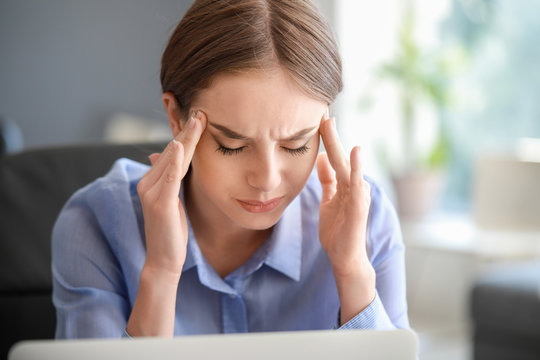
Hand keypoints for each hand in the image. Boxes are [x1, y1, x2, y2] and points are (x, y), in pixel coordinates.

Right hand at [136, 110, 206, 275]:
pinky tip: (180, 146)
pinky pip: (168, 179)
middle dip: (187, 131)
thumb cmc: (171, 231)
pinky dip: (174, 162)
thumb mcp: (172, 200)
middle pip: (173, 152)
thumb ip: (170, 178)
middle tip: (201, 111)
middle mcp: (148, 183)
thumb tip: (165, 156)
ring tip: (197, 121)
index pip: (173, 153)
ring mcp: (152, 193)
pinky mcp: (160, 204)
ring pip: (173, 161)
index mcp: (152, 181)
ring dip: (185, 139)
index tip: (200, 117)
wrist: (164, 259)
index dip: (186, 135)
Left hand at [317, 114, 374, 322]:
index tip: (317, 118)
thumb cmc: (338, 230)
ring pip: (347, 167)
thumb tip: (321, 158)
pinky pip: (357, 185)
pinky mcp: (359, 207)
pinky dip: (356, 168)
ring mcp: (357, 196)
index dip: (326, 139)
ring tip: (332, 125)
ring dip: (340, 145)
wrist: (345, 257)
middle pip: (339, 157)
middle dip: (330, 136)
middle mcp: (353, 186)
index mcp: (344, 184)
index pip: (334, 157)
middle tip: (323, 113)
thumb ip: (328, 180)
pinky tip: (356, 152)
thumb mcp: (329, 200)